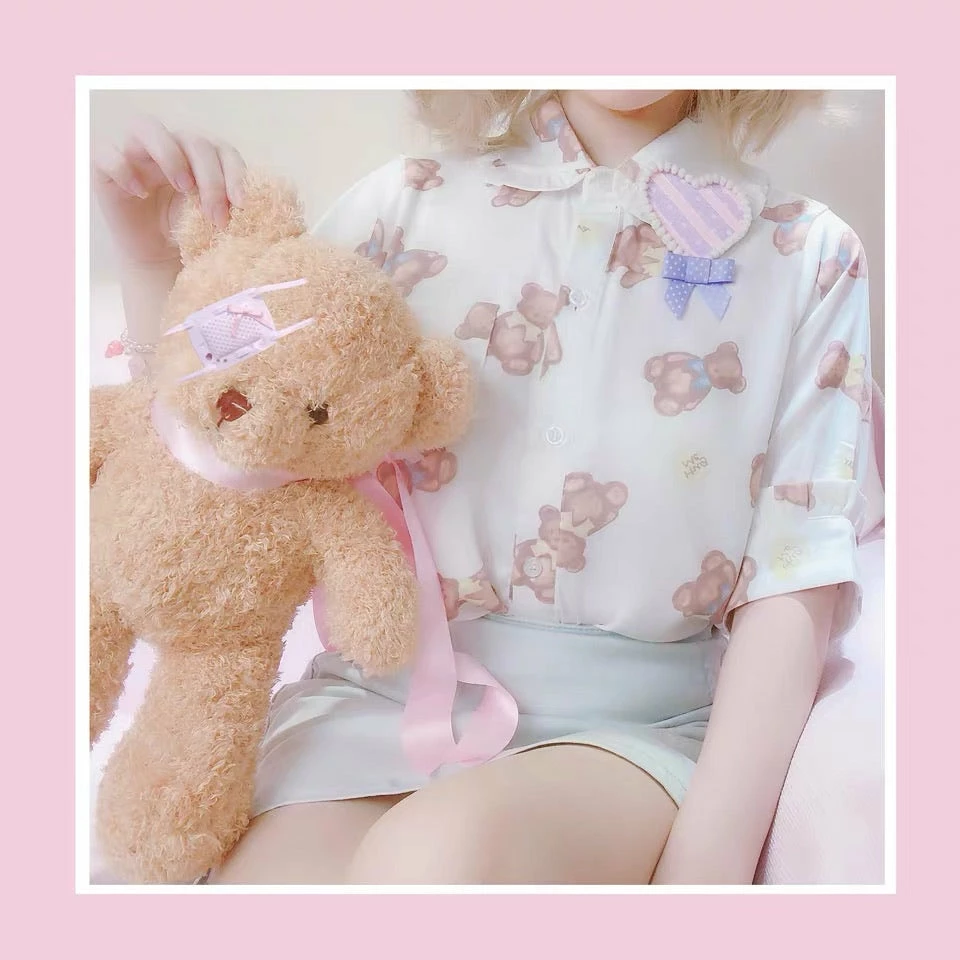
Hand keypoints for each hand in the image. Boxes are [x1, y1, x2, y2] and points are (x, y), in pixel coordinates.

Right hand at [93, 116, 246, 266]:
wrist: (159, 259)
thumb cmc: (191, 235)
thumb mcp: (220, 220)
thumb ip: (240, 206)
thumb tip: (278, 203)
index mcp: (198, 156)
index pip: (220, 148)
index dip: (235, 172)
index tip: (243, 204)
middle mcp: (167, 147)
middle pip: (192, 140)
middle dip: (211, 178)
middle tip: (217, 215)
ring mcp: (134, 154)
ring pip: (147, 127)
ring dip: (171, 155)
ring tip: (184, 188)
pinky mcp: (105, 171)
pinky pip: (106, 154)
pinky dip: (122, 168)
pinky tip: (140, 192)